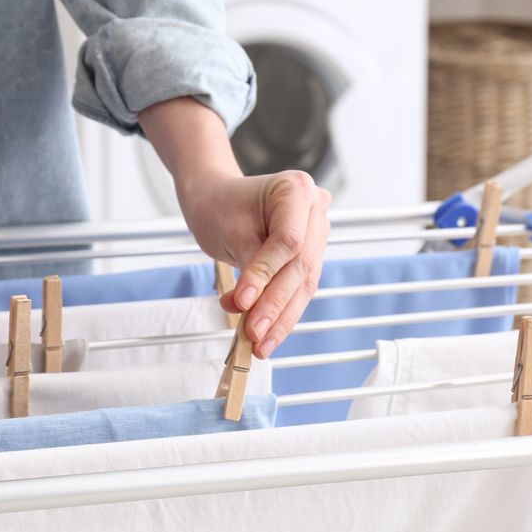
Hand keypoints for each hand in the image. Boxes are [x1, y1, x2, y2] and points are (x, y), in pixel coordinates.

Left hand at [178, 170, 331, 358]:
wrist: (215, 199)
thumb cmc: (219, 205)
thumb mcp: (231, 232)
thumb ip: (249, 268)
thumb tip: (255, 307)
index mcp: (296, 190)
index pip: (289, 241)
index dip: (266, 275)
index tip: (243, 302)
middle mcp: (314, 209)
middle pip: (300, 266)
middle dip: (274, 304)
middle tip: (253, 332)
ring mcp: (316, 233)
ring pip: (303, 283)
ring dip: (280, 317)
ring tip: (259, 342)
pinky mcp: (310, 254)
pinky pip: (298, 287)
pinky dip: (280, 312)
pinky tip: (266, 334)